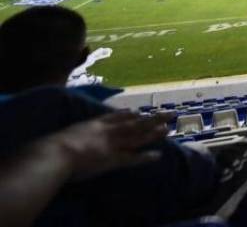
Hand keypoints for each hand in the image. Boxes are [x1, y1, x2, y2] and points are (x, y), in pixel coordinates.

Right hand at [43, 111, 168, 180]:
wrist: (56, 153)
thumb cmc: (52, 145)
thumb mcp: (64, 133)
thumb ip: (71, 133)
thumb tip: (66, 137)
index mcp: (94, 123)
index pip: (115, 117)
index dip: (128, 114)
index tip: (137, 111)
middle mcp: (108, 131)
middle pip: (134, 123)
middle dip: (152, 118)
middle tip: (169, 114)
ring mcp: (112, 144)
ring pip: (138, 136)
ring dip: (154, 133)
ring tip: (168, 129)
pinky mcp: (113, 159)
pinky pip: (132, 158)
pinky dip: (145, 157)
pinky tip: (158, 155)